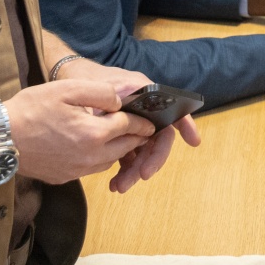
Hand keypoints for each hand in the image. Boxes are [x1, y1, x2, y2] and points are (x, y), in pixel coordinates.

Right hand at [3, 79, 157, 184]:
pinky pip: (91, 169)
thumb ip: (99, 93)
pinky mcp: (63, 177)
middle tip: (142, 128)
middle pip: (124, 148)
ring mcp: (76, 170)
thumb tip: (120, 100)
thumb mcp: (67, 89)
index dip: (141, 120)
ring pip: (109, 161)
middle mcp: (89, 157)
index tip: (150, 118)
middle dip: (136, 137)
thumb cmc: (30, 110)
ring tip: (118, 135)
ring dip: (118, 149)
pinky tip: (92, 146)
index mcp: (93, 133)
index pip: (129, 127)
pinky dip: (98, 158)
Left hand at [47, 56, 199, 192]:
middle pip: (157, 139)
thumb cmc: (92, 79)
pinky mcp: (120, 137)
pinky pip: (128, 155)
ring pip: (143, 152)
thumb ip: (121, 98)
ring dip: (135, 171)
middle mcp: (145, 113)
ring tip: (119, 186)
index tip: (193, 142)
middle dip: (152, 160)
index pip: (171, 112)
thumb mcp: (106, 86)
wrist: (70, 81)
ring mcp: (133, 126)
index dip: (186, 126)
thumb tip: (137, 116)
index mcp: (147, 97)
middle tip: (142, 176)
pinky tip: (114, 182)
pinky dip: (124, 170)